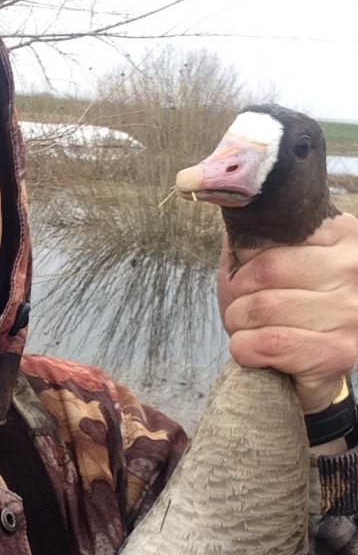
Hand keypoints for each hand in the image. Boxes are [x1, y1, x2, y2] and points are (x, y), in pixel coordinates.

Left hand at [218, 212, 357, 413]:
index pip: (272, 234)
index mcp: (341, 234)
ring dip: (238, 324)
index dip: (245, 262)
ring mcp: (351, 312)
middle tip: (242, 310)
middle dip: (236, 296)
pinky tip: (254, 351)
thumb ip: (251, 229)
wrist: (306, 369)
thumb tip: (211, 185)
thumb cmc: (283, 309)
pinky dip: (245, 349)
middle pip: (264, 272)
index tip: (246, 275)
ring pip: (261, 309)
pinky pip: (268, 343)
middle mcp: (354, 268)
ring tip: (249, 330)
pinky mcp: (339, 352)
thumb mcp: (266, 260)